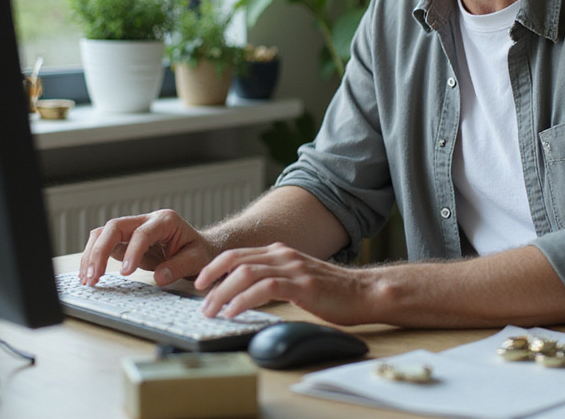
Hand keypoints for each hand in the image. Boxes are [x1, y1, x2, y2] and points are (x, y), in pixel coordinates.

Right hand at [79, 209, 211, 287]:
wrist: (198, 247)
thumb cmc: (198, 251)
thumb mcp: (196, 259)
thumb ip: (179, 267)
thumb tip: (159, 277)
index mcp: (165, 221)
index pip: (142, 233)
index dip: (132, 252)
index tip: (125, 273)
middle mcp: (146, 220)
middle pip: (115, 227)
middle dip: (100, 251)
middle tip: (94, 276)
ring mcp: (133, 229)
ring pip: (104, 233)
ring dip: (92, 255)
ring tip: (87, 279)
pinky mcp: (125, 240)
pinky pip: (104, 244)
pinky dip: (93, 258)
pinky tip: (89, 275)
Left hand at [195, 242, 373, 325]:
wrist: (364, 292)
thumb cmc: (334, 291)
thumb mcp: (299, 279)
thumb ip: (276, 279)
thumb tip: (248, 295)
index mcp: (281, 253)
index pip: (238, 254)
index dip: (215, 267)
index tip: (200, 283)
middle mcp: (284, 255)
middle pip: (236, 260)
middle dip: (212, 280)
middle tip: (200, 300)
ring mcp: (292, 268)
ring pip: (246, 273)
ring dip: (222, 293)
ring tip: (212, 311)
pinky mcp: (301, 285)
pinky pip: (264, 288)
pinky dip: (243, 300)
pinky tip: (233, 312)